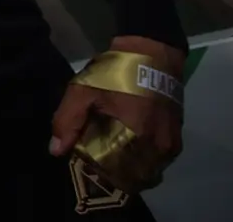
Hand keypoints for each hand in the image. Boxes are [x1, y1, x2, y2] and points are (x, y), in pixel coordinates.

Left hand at [50, 35, 185, 189]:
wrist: (152, 55)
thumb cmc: (114, 73)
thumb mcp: (82, 91)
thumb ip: (67, 121)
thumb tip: (56, 151)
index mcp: (135, 135)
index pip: (111, 169)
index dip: (92, 167)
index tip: (80, 157)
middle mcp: (157, 147)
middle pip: (129, 177)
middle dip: (109, 172)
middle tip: (93, 155)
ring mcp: (170, 147)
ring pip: (144, 174)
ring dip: (126, 171)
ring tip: (108, 154)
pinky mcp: (176, 142)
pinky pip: (157, 165)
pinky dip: (141, 164)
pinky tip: (126, 152)